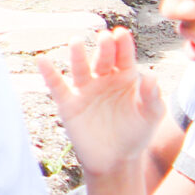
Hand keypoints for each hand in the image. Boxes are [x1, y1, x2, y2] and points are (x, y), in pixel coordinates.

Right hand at [38, 26, 162, 179]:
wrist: (115, 160)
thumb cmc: (136, 134)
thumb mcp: (150, 116)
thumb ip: (151, 96)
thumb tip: (151, 76)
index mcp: (125, 78)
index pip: (124, 57)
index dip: (123, 45)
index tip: (121, 34)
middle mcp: (104, 79)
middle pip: (103, 59)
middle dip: (104, 48)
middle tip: (104, 37)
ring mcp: (85, 90)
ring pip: (80, 68)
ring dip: (77, 55)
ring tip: (76, 41)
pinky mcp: (69, 103)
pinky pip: (57, 86)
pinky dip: (48, 73)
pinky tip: (42, 60)